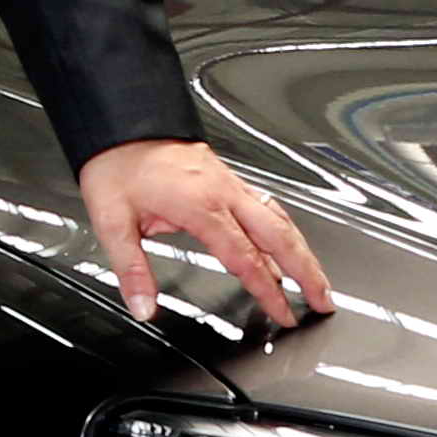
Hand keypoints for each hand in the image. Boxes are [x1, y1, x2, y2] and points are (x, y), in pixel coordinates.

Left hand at [79, 138, 334, 331]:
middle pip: (280, 237)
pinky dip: (285, 230)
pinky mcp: (227, 177)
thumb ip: (132, 269)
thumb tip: (142, 306)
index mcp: (202, 206)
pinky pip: (267, 206)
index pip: (247, 259)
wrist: (122, 121)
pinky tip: (286, 244)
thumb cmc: (118, 164)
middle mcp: (224, 193)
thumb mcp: (112, 221)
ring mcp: (230, 183)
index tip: (285, 315)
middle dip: (307, 272)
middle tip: (324, 300)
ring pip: (280, 219)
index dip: (269, 292)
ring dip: (302, 251)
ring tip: (317, 279)